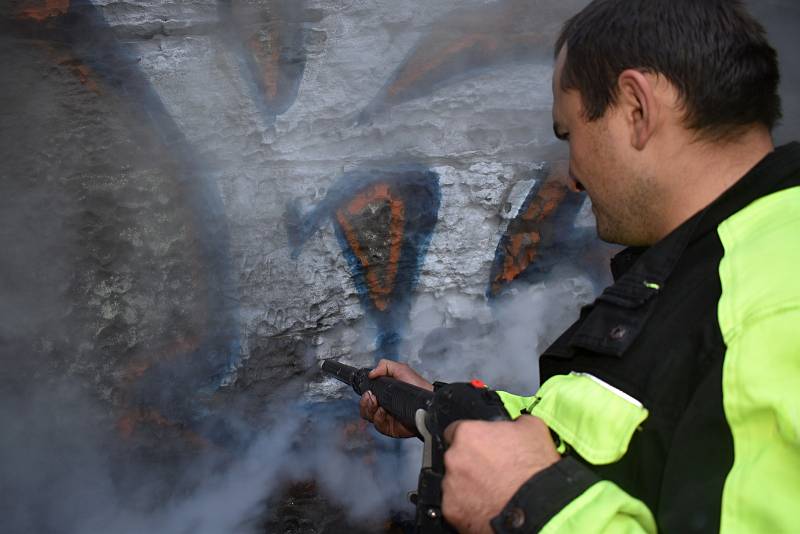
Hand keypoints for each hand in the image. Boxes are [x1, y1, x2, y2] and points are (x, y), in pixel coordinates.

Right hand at [359, 359, 433, 437]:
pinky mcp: (390, 428)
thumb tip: (371, 373)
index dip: (365, 395)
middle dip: (364, 402)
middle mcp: (383, 406)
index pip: (367, 396)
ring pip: (368, 416)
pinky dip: (378, 418)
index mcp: (384, 394)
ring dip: (369, 409)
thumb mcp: (401, 370)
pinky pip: (378, 425)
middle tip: (370, 396)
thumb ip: (385, 366)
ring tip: (376, 403)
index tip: (368, 391)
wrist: (428, 402)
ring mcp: (386, 417)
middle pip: (365, 408)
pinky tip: (383, 411)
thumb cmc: (418, 387)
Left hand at [441, 416, 559, 532]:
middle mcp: (453, 458)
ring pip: (455, 483)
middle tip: (492, 472)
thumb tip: (514, 425)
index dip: (472, 440)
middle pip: (455, 458)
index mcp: (468, 434)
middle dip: (470, 464)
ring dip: (469, 486)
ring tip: (494, 492)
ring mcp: (451, 486)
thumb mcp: (533, 428)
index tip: (482, 447)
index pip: (457, 431)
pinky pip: (457, 506)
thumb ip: (514, 423)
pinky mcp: (453, 511)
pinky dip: (470, 508)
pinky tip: (489, 507)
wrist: (540, 507)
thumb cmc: (536, 469)